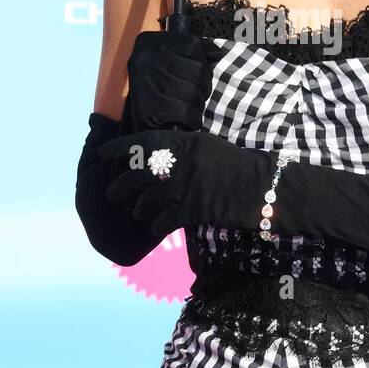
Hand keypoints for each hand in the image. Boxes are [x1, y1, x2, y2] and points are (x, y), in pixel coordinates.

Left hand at [97, 126, 272, 238]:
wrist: (265, 187)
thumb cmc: (239, 168)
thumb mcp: (209, 149)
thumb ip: (184, 150)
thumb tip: (156, 158)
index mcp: (186, 142)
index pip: (144, 142)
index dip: (121, 147)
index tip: (103, 152)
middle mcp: (182, 161)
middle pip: (138, 174)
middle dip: (121, 187)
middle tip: (114, 196)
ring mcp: (187, 184)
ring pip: (146, 200)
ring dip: (139, 209)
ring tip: (139, 212)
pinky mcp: (194, 207)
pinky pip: (163, 220)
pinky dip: (157, 225)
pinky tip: (157, 226)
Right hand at [120, 29, 213, 133]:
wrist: (131, 123)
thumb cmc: (156, 88)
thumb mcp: (169, 61)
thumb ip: (195, 53)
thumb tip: (218, 53)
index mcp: (150, 42)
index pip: (194, 45)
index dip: (202, 63)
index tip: (193, 75)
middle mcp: (146, 59)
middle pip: (199, 70)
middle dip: (203, 87)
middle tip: (191, 95)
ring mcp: (146, 83)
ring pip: (194, 92)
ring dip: (197, 105)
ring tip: (186, 107)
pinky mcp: (148, 110)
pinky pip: (187, 113)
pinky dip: (192, 119)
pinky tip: (184, 120)